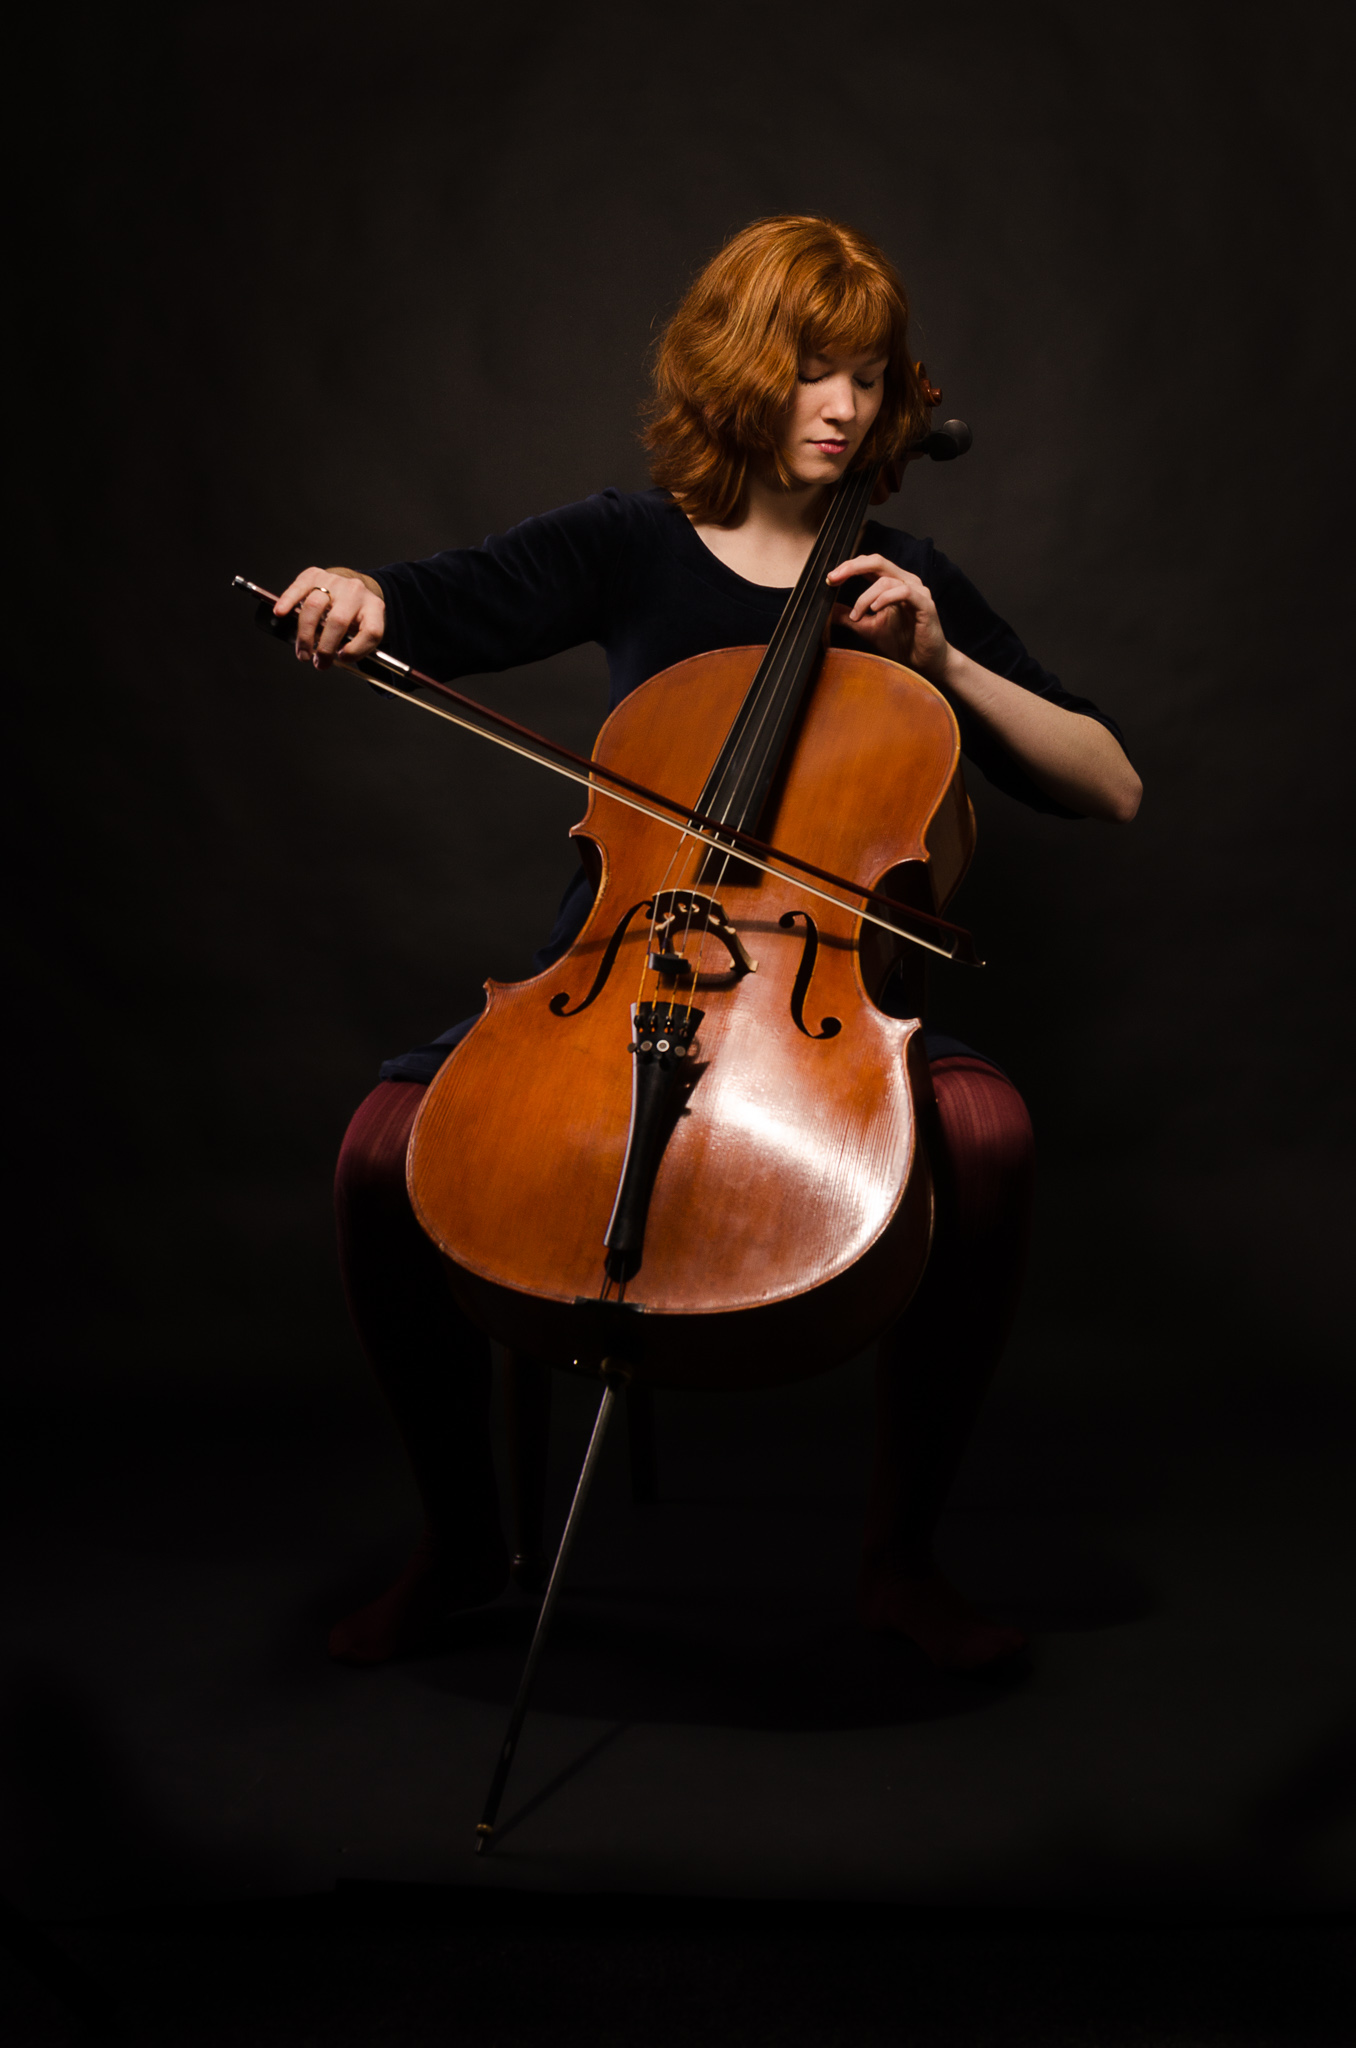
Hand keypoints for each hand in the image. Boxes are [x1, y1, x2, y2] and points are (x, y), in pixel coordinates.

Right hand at [274, 566, 384, 668]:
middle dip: (325, 647)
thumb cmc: (354, 615)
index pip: (371, 631)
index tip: (342, 658)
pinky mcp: (315, 575)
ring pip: (315, 606)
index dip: (357, 649)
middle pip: (338, 621)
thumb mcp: (363, 629)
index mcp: (373, 607)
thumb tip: (327, 660)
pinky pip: (299, 587)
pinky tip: (280, 612)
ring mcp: (335, 581)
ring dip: (305, 633)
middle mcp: (356, 592)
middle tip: (318, 662)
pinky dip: (288, 601)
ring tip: (302, 651)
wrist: (350, 588)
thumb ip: (354, 645)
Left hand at [825, 554, 949, 681]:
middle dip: (851, 567)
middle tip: (833, 579)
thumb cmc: (902, 643)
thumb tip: (828, 610)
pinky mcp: (925, 605)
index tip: (830, 579)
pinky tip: (874, 610)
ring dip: (865, 597)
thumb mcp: (868, 628)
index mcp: (893, 583)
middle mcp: (905, 582)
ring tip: (856, 616)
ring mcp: (917, 592)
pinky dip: (885, 598)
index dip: (848, 567)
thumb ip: (850, 617)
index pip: (869, 565)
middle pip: (877, 561)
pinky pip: (904, 592)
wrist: (925, 663)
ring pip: (886, 580)